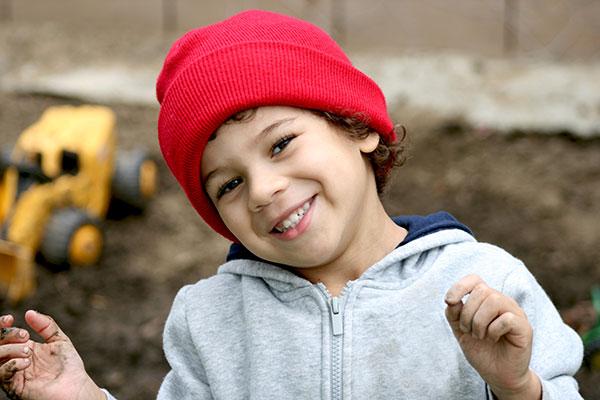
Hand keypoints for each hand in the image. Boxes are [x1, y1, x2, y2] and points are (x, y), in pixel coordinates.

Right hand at [0, 311, 105, 399]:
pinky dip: (11, 364)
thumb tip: (29, 312)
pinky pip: (2, 375)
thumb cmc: (68, 364)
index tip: (10, 319)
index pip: (2, 335)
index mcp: (23, 347)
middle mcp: (14, 360)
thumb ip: (45, 325)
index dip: (1, 325)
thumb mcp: (58, 339)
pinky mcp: (14, 387)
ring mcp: (13, 374)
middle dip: (6, 336)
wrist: (75, 386)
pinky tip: (26, 362)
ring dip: (9, 350)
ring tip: (29, 351)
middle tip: (25, 336)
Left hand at [445, 275, 540, 399]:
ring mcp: (515, 313)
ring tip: (480, 335)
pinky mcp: (524, 328)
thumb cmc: (481, 350)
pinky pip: (507, 318)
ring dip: (479, 321)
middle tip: (469, 331)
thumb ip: (454, 314)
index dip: (459, 286)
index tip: (449, 302)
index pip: (474, 279)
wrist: (498, 375)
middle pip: (481, 290)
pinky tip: (493, 339)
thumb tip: (452, 301)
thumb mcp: (461, 331)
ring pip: (494, 300)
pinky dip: (493, 330)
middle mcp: (502, 302)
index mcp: (486, 300)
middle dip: (467, 312)